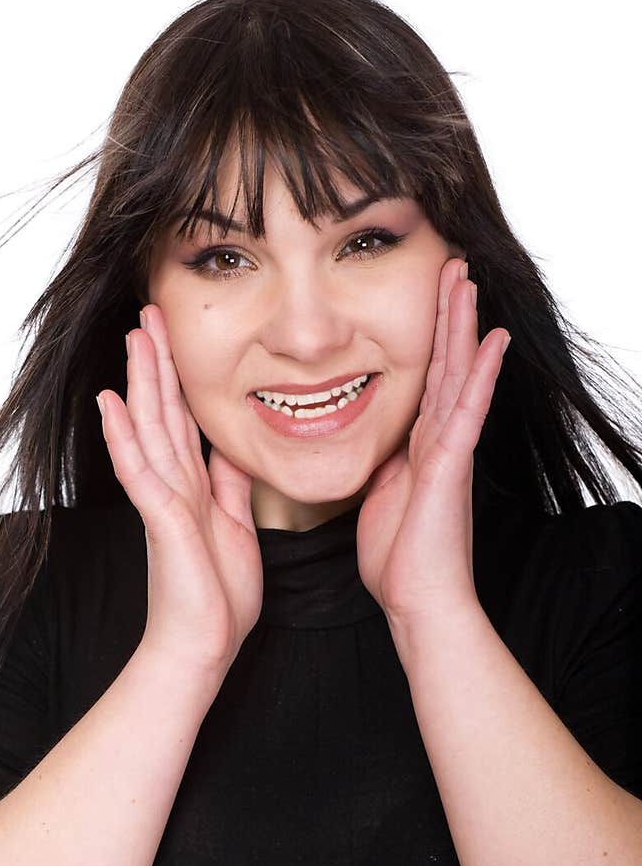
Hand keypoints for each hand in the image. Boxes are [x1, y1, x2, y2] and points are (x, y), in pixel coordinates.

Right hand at [98, 305, 262, 675]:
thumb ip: (229, 488)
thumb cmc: (217, 597)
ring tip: (133, 338)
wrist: (202, 646)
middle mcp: (173, 487)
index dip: (179, 378)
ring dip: (140, 383)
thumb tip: (230, 452)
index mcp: (193, 487)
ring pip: (149, 430)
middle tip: (149, 314)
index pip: (183, 420)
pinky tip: (111, 404)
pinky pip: (140, 471)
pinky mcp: (162, 520)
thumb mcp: (236, 528)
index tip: (175, 337)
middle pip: (162, 413)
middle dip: (156, 363)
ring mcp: (163, 501)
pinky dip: (125, 436)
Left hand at [355, 257, 509, 627]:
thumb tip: (373, 444)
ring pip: (457, 374)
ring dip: (462, 326)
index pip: (426, 379)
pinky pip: (466, 410)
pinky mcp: (451, 466)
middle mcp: (440, 441)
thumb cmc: (399, 559)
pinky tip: (492, 340)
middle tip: (452, 265)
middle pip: (445, 364)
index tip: (429, 296)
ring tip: (467, 280)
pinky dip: (479, 374)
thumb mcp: (379, 497)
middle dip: (448, 315)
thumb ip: (382, 465)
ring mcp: (449, 450)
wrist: (419, 600)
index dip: (428, 337)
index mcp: (420, 447)